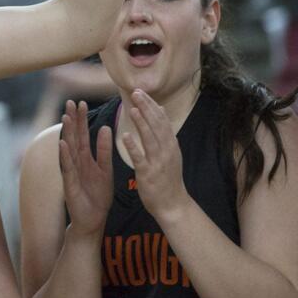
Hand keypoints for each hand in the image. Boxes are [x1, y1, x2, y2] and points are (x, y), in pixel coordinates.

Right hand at [58, 100, 112, 237]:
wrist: (94, 219)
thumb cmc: (98, 196)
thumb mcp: (105, 169)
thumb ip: (104, 150)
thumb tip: (105, 128)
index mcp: (86, 158)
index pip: (82, 134)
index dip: (81, 119)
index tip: (81, 102)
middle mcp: (76, 162)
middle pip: (74, 137)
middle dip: (72, 120)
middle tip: (71, 101)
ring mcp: (72, 172)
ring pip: (69, 149)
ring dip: (67, 133)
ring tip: (66, 117)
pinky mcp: (70, 184)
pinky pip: (67, 168)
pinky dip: (65, 156)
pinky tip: (63, 144)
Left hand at [121, 90, 190, 224]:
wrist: (173, 205)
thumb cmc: (169, 178)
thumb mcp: (170, 152)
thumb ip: (164, 132)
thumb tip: (160, 110)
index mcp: (170, 144)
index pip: (161, 119)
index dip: (151, 105)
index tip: (141, 91)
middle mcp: (166, 151)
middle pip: (156, 125)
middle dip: (146, 107)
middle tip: (135, 92)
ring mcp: (158, 162)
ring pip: (150, 138)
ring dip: (142, 122)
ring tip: (132, 108)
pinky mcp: (148, 174)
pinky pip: (140, 158)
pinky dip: (133, 146)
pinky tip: (124, 136)